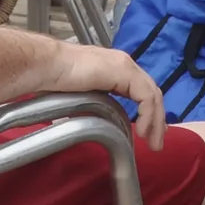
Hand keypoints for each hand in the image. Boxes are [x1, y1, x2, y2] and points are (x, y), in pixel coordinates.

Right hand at [50, 45, 166, 148]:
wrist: (47, 66)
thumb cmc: (55, 80)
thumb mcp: (80, 96)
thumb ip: (90, 105)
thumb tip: (86, 124)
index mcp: (115, 68)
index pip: (141, 90)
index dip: (148, 112)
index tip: (148, 133)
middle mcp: (123, 64)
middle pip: (151, 92)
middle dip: (158, 118)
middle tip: (157, 141)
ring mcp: (124, 65)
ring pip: (152, 94)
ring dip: (156, 120)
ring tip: (153, 141)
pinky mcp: (123, 71)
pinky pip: (145, 96)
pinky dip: (148, 115)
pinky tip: (143, 130)